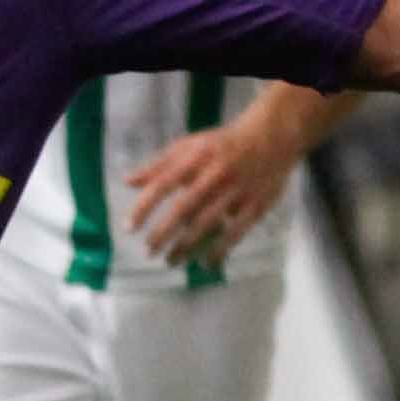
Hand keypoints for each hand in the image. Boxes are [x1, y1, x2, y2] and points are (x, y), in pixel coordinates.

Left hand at [124, 115, 304, 269]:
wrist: (272, 136)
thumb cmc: (222, 144)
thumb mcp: (189, 146)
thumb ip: (158, 165)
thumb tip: (127, 181)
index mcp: (195, 158)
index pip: (163, 184)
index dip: (144, 207)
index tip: (128, 228)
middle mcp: (215, 174)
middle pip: (184, 208)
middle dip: (163, 233)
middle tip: (148, 251)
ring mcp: (237, 191)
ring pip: (207, 224)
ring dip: (186, 246)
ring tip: (170, 261)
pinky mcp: (256, 205)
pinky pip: (236, 233)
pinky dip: (220, 251)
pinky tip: (205, 263)